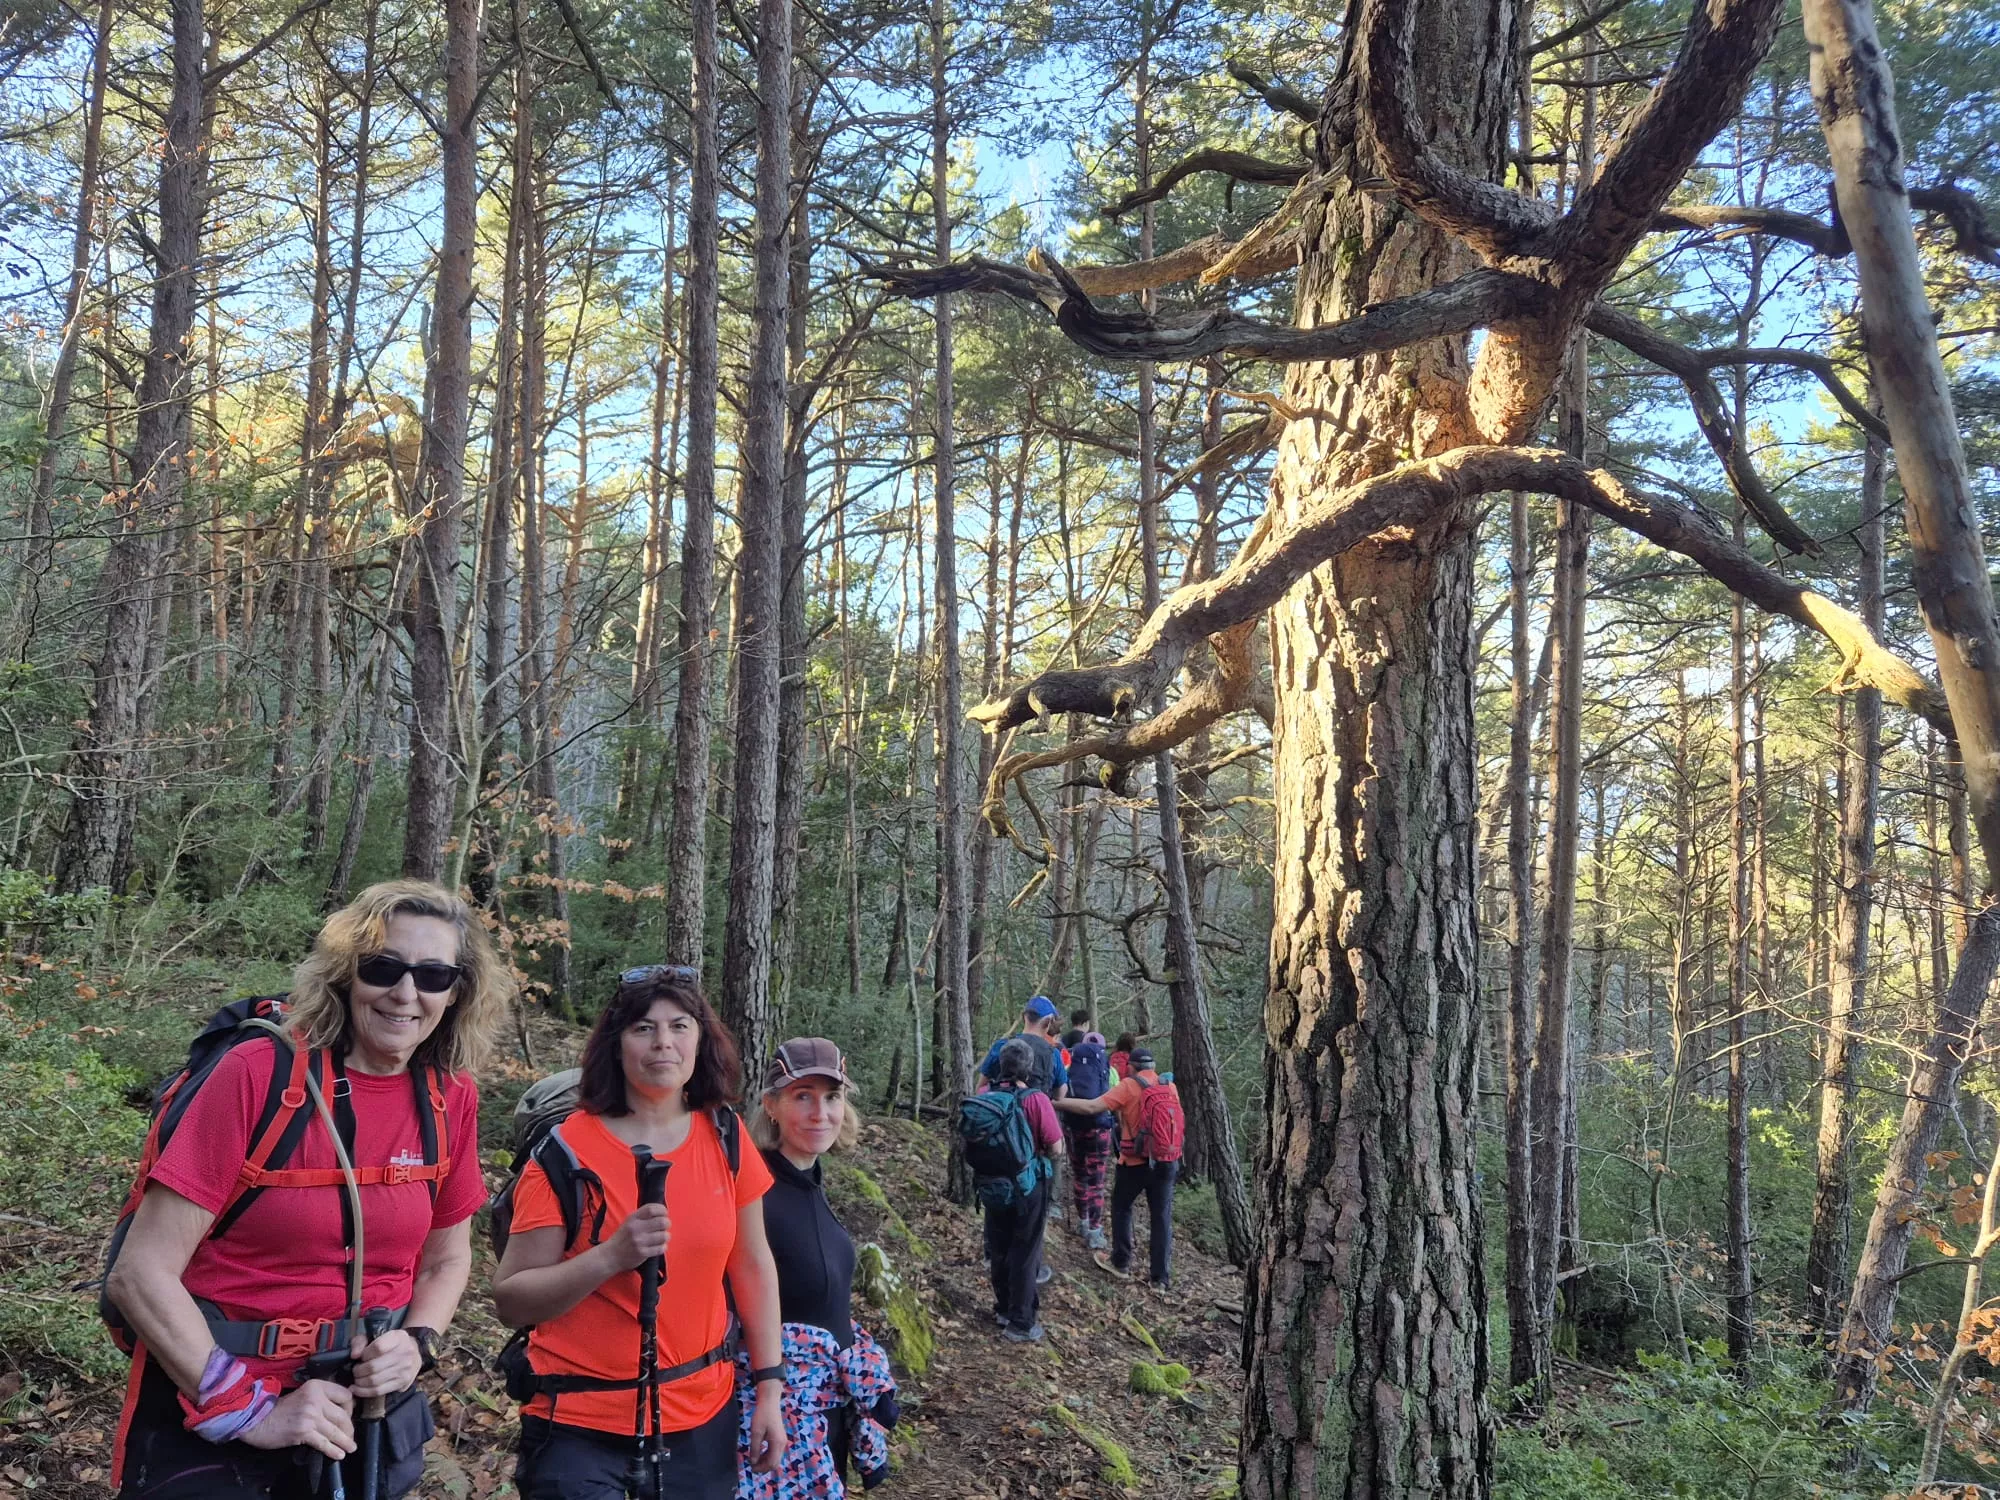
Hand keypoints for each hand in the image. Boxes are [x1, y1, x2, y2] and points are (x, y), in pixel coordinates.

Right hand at [239, 1380, 353, 1460]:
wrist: (257, 1420)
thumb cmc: (279, 1409)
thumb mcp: (303, 1394)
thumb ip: (320, 1398)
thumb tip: (339, 1411)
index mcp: (317, 1387)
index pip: (345, 1396)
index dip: (350, 1408)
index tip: (348, 1417)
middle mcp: (316, 1399)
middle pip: (343, 1415)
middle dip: (349, 1429)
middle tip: (350, 1436)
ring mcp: (310, 1416)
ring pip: (335, 1430)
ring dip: (345, 1441)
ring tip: (350, 1447)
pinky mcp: (303, 1432)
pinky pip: (323, 1443)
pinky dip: (333, 1450)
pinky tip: (339, 1454)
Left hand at [351, 1328, 420, 1398]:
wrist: (414, 1354)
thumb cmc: (389, 1344)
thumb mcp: (374, 1336)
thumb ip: (360, 1342)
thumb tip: (354, 1355)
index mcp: (398, 1337)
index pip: (378, 1347)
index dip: (365, 1354)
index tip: (361, 1357)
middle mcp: (405, 1353)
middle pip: (374, 1366)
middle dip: (358, 1371)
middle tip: (355, 1371)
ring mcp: (404, 1369)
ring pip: (374, 1381)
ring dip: (360, 1382)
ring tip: (357, 1379)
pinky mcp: (402, 1383)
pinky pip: (378, 1391)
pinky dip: (363, 1392)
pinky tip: (356, 1389)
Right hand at [604, 1203, 670, 1270]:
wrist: (611, 1256)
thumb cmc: (622, 1237)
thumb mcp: (629, 1222)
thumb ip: (643, 1216)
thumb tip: (662, 1212)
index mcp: (633, 1218)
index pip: (652, 1209)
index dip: (662, 1210)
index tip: (664, 1213)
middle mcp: (636, 1229)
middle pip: (661, 1222)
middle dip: (667, 1223)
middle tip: (665, 1226)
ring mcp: (639, 1242)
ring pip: (664, 1236)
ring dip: (666, 1236)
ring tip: (661, 1237)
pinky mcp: (642, 1253)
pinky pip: (661, 1248)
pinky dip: (662, 1247)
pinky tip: (658, 1246)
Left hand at [748, 1387, 786, 1473]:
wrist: (770, 1402)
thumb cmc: (762, 1415)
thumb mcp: (755, 1432)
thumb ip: (755, 1448)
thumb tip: (753, 1462)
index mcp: (777, 1443)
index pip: (772, 1463)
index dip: (761, 1468)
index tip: (750, 1468)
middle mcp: (782, 1444)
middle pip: (775, 1463)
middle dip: (764, 1467)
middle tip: (751, 1466)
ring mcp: (782, 1441)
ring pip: (775, 1458)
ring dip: (765, 1462)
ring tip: (753, 1460)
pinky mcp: (780, 1438)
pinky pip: (775, 1452)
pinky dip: (767, 1456)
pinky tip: (759, 1454)